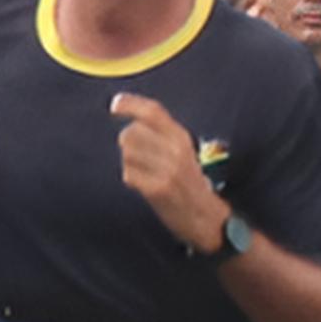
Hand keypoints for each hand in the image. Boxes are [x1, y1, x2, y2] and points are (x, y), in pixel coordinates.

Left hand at [110, 91, 223, 251]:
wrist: (205, 217)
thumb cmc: (188, 182)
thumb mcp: (183, 151)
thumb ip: (162, 135)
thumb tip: (130, 123)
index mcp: (182, 137)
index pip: (153, 112)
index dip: (131, 104)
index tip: (115, 104)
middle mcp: (176, 150)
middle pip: (131, 132)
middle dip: (127, 143)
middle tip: (139, 157)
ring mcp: (167, 169)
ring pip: (127, 153)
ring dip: (129, 163)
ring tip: (144, 173)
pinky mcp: (158, 188)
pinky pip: (128, 175)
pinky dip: (130, 179)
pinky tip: (143, 185)